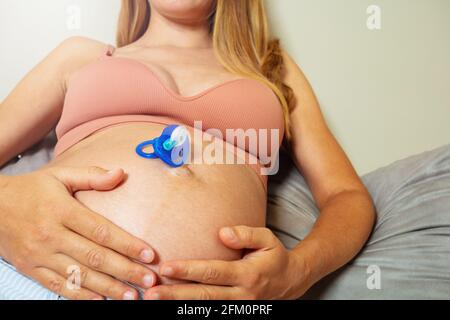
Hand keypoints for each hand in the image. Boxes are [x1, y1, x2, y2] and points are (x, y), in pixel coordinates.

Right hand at [0, 166, 156, 299]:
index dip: (127, 244)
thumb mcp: (60, 175)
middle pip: (94, 257)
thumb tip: (121, 173)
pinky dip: (80, 296)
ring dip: (108, 288)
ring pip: (78, 276)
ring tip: (132, 296)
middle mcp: (51, 235)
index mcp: (62, 210)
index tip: (149, 254)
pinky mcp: (30, 269)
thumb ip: (92, 175)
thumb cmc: (32, 189)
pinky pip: (58, 287)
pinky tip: (101, 301)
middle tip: (149, 281)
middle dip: (125, 270)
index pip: (101, 230)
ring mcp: (39, 255)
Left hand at [144, 226, 310, 299]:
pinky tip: (174, 305)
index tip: (166, 267)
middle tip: (150, 292)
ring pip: (204, 308)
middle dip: (175, 294)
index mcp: (247, 274)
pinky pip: (211, 313)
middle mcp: (241, 295)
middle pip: (203, 295)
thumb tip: (222, 233)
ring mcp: (238, 307)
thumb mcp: (268, 240)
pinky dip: (192, 311)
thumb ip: (246, 234)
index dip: (189, 270)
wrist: (291, 282)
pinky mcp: (235, 311)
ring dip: (179, 305)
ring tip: (155, 300)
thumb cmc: (275, 257)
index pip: (213, 272)